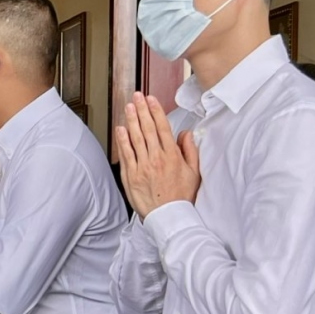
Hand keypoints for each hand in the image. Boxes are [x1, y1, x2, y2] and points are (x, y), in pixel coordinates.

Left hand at [116, 92, 200, 219]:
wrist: (169, 217)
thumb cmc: (182, 196)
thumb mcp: (194, 173)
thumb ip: (190, 151)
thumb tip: (185, 133)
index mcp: (172, 156)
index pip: (162, 128)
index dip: (156, 111)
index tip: (151, 99)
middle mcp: (157, 158)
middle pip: (147, 129)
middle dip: (141, 110)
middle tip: (136, 96)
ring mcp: (143, 166)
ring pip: (136, 138)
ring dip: (131, 120)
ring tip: (128, 107)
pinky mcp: (131, 175)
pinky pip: (126, 154)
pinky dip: (122, 140)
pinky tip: (120, 129)